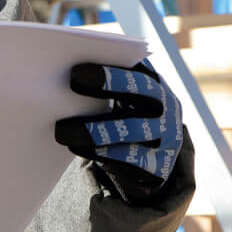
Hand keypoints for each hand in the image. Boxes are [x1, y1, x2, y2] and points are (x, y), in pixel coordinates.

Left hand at [54, 61, 183, 205]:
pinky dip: (101, 152)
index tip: (78, 67)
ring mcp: (167, 137)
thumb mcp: (122, 100)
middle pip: (142, 91)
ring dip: (95, 129)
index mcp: (157, 83)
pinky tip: (76, 147)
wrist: (149, 161)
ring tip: (63, 130)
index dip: (111, 65)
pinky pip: (130, 158)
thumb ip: (106, 84)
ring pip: (133, 130)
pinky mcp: (159, 166)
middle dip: (109, 83)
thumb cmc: (124, 119)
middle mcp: (168, 107)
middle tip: (72, 82)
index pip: (138, 66)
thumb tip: (66, 68)